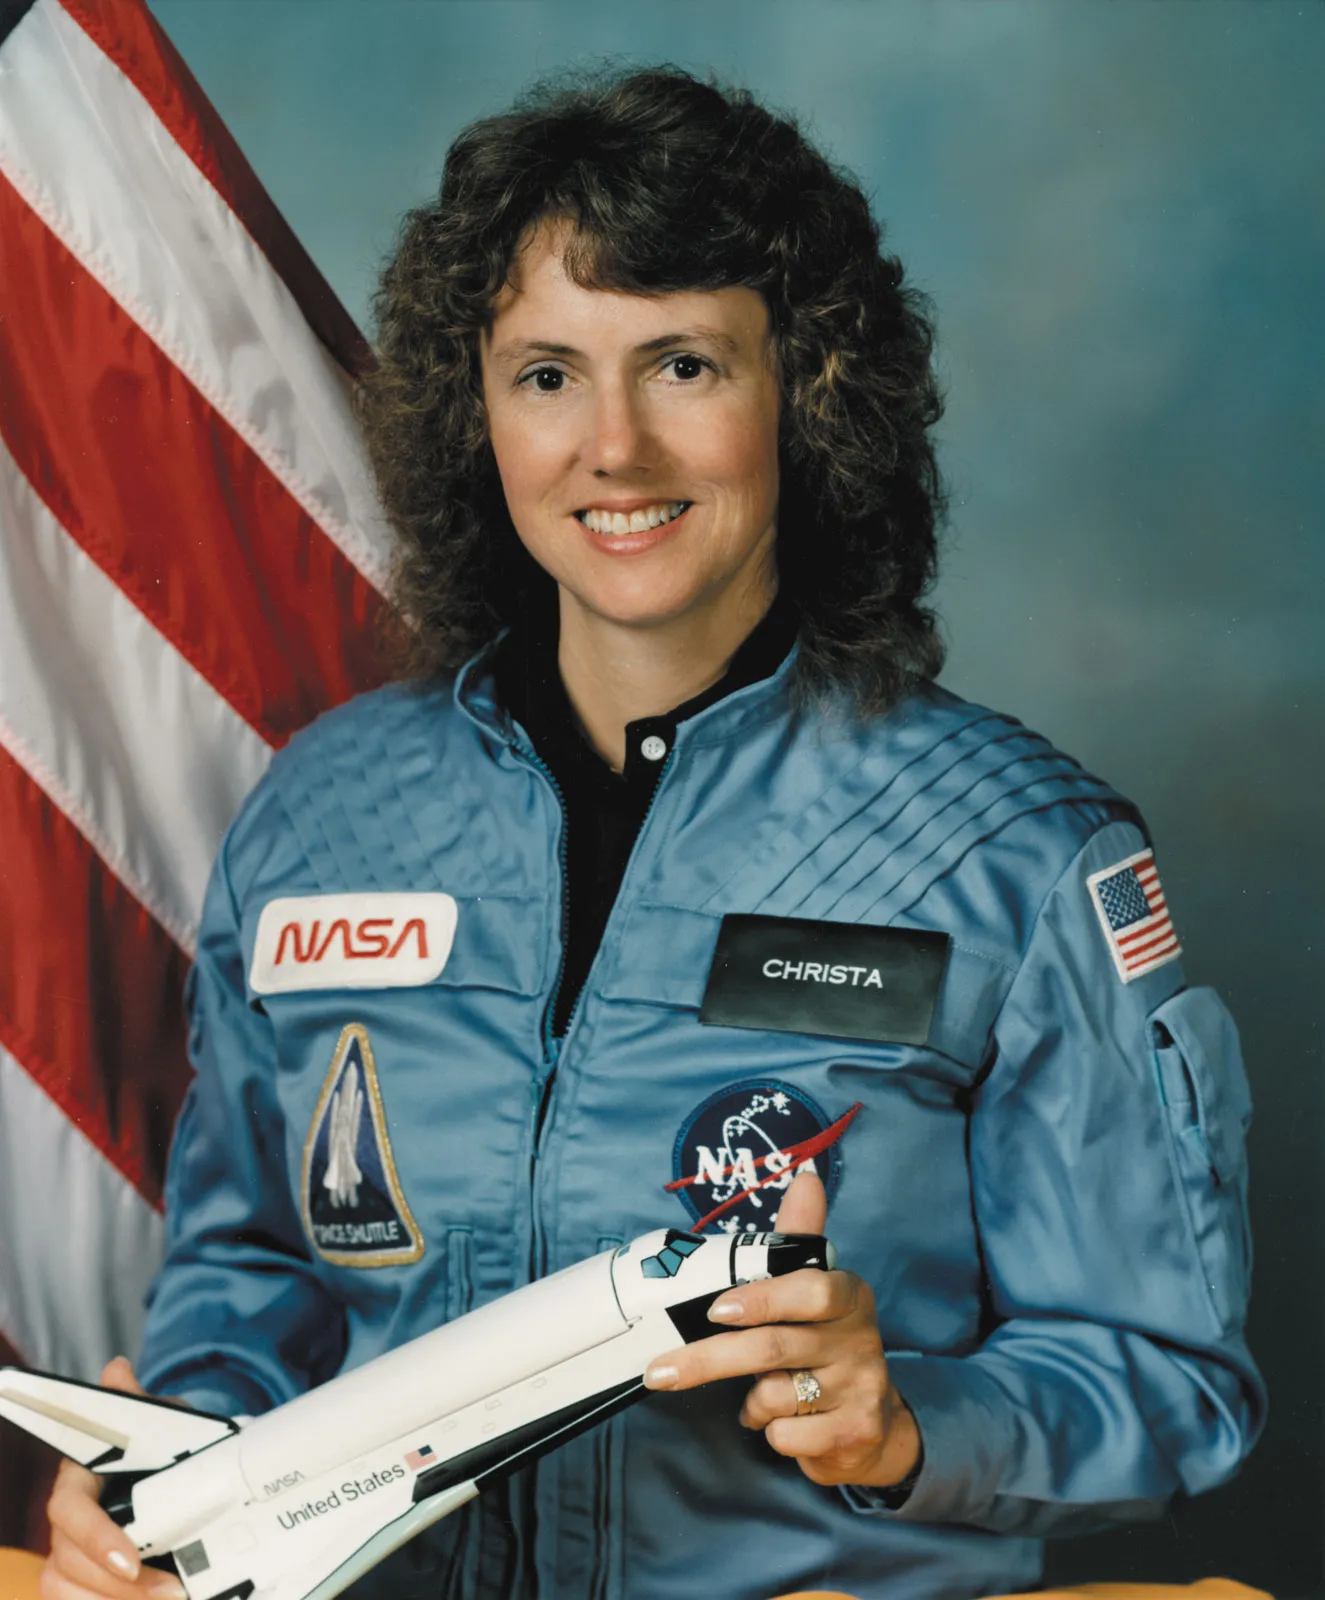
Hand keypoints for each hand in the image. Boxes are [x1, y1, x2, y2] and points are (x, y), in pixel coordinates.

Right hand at [43, 1357, 186, 1599]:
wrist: (173, 1471)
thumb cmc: (160, 1445)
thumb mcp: (157, 1422)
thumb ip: (135, 1404)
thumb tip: (116, 1369)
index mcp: (78, 1478)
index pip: (70, 1511)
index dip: (95, 1537)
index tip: (131, 1561)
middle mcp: (67, 1520)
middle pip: (69, 1562)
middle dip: (118, 1586)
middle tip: (171, 1591)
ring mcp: (69, 1554)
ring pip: (65, 1590)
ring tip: (168, 1599)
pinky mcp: (82, 1581)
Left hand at [642, 1171, 920, 1490]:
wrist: (872, 1421)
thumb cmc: (825, 1344)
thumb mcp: (813, 1290)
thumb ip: (799, 1237)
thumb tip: (806, 1174)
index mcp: (848, 1295)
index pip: (811, 1289)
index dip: (762, 1299)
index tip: (714, 1310)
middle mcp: (861, 1339)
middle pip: (774, 1347)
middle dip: (709, 1360)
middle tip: (659, 1371)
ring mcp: (862, 1388)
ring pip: (776, 1396)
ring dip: (751, 1402)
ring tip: (757, 1397)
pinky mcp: (856, 1433)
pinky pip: (787, 1436)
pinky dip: (769, 1432)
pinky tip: (783, 1422)